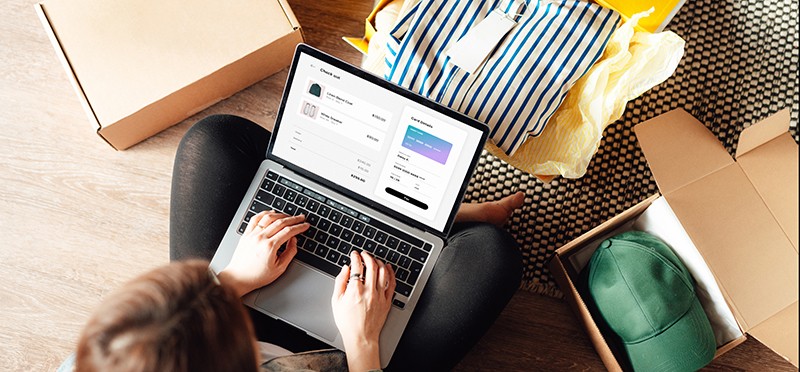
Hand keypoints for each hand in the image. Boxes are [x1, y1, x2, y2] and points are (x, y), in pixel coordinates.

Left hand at [219, 211, 308, 296]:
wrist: (238, 278)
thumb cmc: (257, 276)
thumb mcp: (279, 268)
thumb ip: (290, 253)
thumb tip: (294, 240)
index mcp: (270, 247)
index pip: (289, 231)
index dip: (299, 227)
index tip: (305, 225)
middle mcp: (260, 238)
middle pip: (280, 222)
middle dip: (294, 219)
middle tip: (301, 218)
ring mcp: (252, 234)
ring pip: (269, 217)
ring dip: (281, 215)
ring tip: (289, 216)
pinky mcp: (246, 234)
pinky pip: (256, 219)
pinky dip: (265, 213)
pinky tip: (271, 213)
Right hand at [331, 251, 394, 370]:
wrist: (361, 337)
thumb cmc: (347, 322)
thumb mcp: (336, 301)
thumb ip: (340, 282)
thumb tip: (345, 269)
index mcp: (355, 290)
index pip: (357, 266)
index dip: (355, 257)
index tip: (354, 254)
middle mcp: (369, 291)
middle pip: (372, 266)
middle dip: (367, 256)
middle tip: (364, 254)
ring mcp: (380, 296)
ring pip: (383, 272)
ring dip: (378, 262)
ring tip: (374, 260)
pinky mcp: (387, 301)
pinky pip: (391, 283)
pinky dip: (390, 273)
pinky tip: (388, 268)